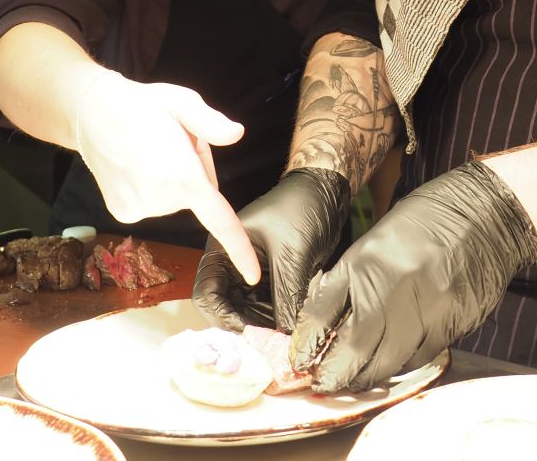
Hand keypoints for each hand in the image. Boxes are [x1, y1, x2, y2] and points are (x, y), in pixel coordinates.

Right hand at [73, 69, 260, 283]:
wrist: (91, 112)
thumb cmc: (141, 104)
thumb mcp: (182, 102)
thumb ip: (212, 123)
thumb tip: (236, 134)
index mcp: (182, 175)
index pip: (220, 220)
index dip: (238, 250)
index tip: (252, 276)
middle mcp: (160, 199)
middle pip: (197, 194)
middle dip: (192, 172)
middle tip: (169, 144)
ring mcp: (139, 210)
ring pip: (173, 200)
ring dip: (170, 179)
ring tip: (148, 151)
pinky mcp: (123, 213)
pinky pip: (153, 204)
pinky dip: (150, 189)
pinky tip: (133, 166)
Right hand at [193, 166, 350, 331]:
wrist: (329, 188)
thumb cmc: (302, 206)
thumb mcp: (292, 252)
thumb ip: (286, 294)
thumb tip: (286, 335)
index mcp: (224, 250)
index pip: (208, 294)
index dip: (223, 318)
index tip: (249, 336)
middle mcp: (234, 266)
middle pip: (227, 310)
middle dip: (245, 329)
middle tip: (268, 348)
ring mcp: (255, 275)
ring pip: (250, 313)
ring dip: (264, 329)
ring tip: (284, 343)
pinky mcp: (277, 280)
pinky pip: (271, 309)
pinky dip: (279, 321)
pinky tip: (293, 332)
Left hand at [289, 160, 536, 391]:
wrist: (488, 212)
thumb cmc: (430, 218)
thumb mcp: (380, 236)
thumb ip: (356, 276)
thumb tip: (332, 319)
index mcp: (366, 259)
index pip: (324, 311)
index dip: (307, 343)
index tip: (300, 360)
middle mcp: (393, 284)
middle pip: (355, 346)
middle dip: (336, 373)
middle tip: (325, 386)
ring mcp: (426, 305)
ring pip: (390, 360)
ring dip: (369, 378)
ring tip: (355, 383)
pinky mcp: (453, 321)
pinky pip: (421, 356)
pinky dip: (402, 365)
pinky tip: (393, 366)